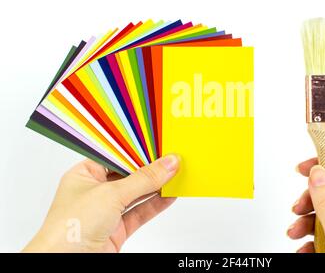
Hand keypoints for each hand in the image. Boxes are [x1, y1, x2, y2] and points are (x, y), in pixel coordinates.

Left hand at [23, 155, 178, 251]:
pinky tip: (170, 195)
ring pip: (137, 194)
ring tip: (176, 175)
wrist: (65, 266)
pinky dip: (156, 204)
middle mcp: (94, 192)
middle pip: (128, 175)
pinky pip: (141, 212)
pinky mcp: (117, 229)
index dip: (137, 151)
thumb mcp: (111, 194)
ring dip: (156, 186)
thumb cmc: (70, 228)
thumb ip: (143, 179)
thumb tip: (167, 164)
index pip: (116, 156)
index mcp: (84, 175)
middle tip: (171, 159)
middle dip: (150, 168)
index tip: (158, 146)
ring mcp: (106, 211)